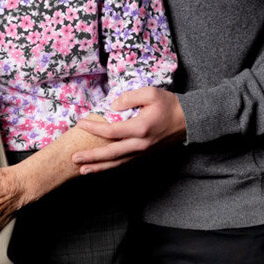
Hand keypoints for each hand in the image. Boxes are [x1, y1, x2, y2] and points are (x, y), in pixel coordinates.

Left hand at [71, 88, 186, 174]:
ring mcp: (143, 152)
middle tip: (74, 159)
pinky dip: (111, 166)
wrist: (189, 120)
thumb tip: (112, 107)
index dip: (94, 128)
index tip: (80, 123)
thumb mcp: (150, 93)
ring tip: (82, 170)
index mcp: (141, 128)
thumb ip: (129, 98)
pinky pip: (125, 162)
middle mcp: (141, 144)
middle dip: (92, 157)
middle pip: (111, 153)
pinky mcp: (145, 154)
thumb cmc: (169, 104)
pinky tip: (101, 167)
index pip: (112, 131)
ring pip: (118, 163)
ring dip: (99, 167)